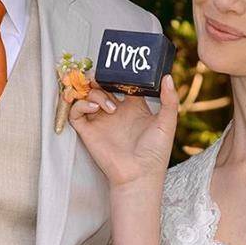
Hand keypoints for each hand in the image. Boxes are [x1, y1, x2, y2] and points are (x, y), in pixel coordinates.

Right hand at [69, 75, 178, 189]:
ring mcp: (101, 121)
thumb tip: (168, 77)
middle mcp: (115, 112)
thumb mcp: (167, 123)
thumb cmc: (155, 153)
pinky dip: (80, 105)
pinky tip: (94, 108)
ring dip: (95, 93)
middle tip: (103, 77)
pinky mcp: (88, 131)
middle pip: (102, 86)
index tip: (122, 69)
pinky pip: (75, 112)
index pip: (123, 84)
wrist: (139, 175)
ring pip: (88, 95)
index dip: (120, 75)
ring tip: (109, 106)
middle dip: (100, 78)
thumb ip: (170, 100)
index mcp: (134, 108)